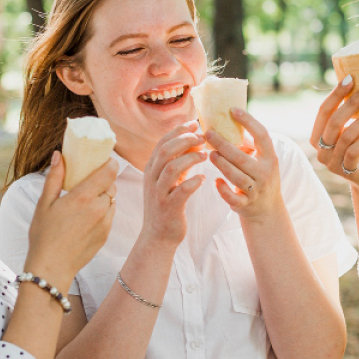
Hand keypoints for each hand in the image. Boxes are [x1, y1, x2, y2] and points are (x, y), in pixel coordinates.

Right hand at [25, 152, 116, 289]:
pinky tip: (88, 215)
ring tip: (88, 198)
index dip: (110, 163)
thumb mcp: (44, 203)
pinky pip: (110, 215)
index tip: (105, 160)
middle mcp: (98, 209)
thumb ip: (54, 177)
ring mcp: (105, 223)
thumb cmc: (44, 235)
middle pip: (112, 185)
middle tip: (91, 179)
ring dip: (105, 195)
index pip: (109, 172)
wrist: (52, 267)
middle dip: (104, 179)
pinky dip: (104, 210)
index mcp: (83, 197)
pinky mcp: (106, 235)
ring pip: (113, 200)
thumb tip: (59, 155)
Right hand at [137, 120, 206, 249]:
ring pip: (171, 168)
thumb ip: (178, 161)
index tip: (194, 124)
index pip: (162, 142)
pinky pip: (181, 191)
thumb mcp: (169, 180)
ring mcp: (159, 193)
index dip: (178, 131)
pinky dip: (193, 182)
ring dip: (190, 159)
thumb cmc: (168, 204)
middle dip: (184, 140)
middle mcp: (152, 178)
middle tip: (202, 137)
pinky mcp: (168, 207)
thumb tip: (195, 141)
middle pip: (165, 151)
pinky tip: (203, 179)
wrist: (158, 235)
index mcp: (152, 168)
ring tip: (206, 156)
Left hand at [203, 108, 282, 218]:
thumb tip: (227, 120)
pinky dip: (223, 190)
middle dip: (223, 145)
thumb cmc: (259, 176)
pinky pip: (233, 197)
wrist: (267, 209)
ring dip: (221, 164)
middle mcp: (265, 173)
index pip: (262, 135)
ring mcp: (256, 190)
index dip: (248, 121)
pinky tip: (215, 181)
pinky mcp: (246, 204)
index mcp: (270, 158)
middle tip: (208, 133)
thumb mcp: (261, 160)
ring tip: (210, 154)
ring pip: (237, 177)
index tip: (233, 110)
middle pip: (242, 157)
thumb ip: (249, 144)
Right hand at [310, 75, 358, 191]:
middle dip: (351, 103)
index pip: (323, 111)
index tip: (351, 77)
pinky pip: (354, 152)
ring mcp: (331, 163)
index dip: (335, 94)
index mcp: (318, 136)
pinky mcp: (346, 172)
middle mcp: (320, 150)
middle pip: (333, 122)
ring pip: (345, 136)